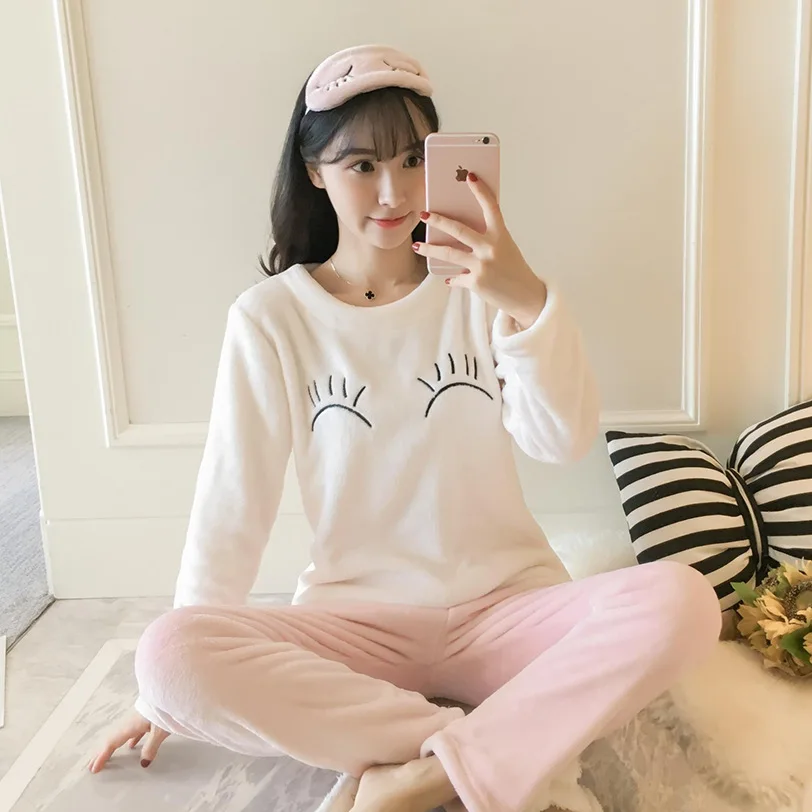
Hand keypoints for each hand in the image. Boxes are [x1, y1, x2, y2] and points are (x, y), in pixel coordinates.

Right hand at [88, 711, 169, 772]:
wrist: (175, 688)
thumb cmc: (167, 708)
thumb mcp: (160, 730)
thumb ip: (151, 747)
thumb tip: (143, 763)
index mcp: (130, 724)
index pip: (112, 742)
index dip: (102, 756)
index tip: (93, 769)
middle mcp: (131, 720)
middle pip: (112, 738)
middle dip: (101, 752)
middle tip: (91, 765)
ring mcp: (138, 717)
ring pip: (121, 734)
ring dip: (112, 746)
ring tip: (107, 756)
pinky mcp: (147, 716)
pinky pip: (133, 730)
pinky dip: (128, 739)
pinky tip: (132, 745)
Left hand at [413, 173, 547, 329]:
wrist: (526, 297)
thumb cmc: (514, 269)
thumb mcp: (506, 248)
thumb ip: (487, 238)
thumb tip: (459, 233)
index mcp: (501, 236)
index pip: (491, 207)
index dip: (481, 191)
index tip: (470, 176)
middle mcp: (490, 248)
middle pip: (458, 230)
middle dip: (438, 221)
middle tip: (423, 214)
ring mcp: (482, 266)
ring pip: (448, 254)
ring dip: (429, 249)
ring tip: (416, 246)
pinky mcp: (476, 282)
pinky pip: (456, 278)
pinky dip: (452, 278)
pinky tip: (448, 278)